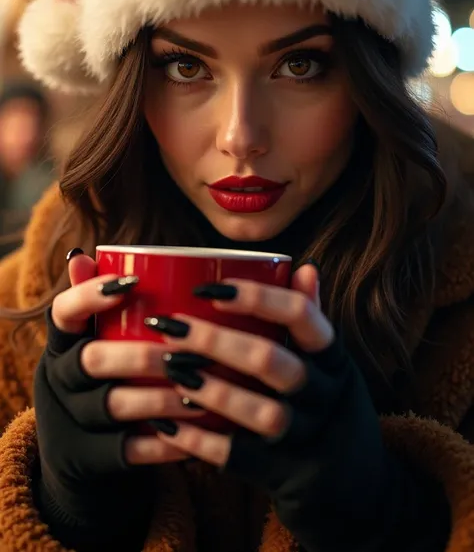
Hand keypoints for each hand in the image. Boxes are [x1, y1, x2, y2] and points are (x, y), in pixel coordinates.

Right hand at [34, 251, 203, 532]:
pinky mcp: (87, 458)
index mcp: (64, 342)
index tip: (131, 284)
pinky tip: (199, 432)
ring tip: (203, 392)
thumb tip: (102, 250)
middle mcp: (59, 378)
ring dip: (161, 398)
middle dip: (140, 355)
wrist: (79, 453)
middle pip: (91, 361)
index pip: (63, 312)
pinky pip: (127, 451)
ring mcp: (70, 421)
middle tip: (186, 352)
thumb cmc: (106, 376)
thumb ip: (104, 300)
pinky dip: (165, 443)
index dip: (90, 296)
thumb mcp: (97, 339)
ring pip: (113, 406)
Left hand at [145, 262, 336, 460]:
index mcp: (332, 358)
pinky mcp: (283, 472)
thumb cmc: (329, 403)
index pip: (300, 316)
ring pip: (259, 412)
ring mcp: (305, 436)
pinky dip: (200, 442)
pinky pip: (239, 457)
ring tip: (171, 370)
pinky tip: (168, 426)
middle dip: (215, 341)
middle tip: (172, 327)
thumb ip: (312, 317)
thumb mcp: (332, 362)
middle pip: (270, 361)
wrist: (358, 486)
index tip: (209, 289)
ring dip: (211, 389)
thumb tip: (303, 266)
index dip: (256, 297)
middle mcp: (323, 395)